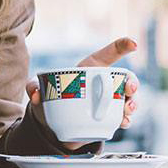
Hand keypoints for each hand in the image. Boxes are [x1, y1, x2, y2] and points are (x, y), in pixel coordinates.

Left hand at [25, 37, 140, 150]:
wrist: (53, 123)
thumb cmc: (51, 96)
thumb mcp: (40, 88)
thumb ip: (33, 85)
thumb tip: (36, 94)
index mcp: (91, 68)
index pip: (109, 53)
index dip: (123, 45)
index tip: (133, 44)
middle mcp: (104, 83)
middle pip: (126, 79)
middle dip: (133, 83)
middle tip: (130, 89)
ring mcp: (109, 100)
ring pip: (129, 99)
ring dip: (133, 103)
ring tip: (127, 110)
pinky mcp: (109, 117)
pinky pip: (124, 117)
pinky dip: (126, 120)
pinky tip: (123, 121)